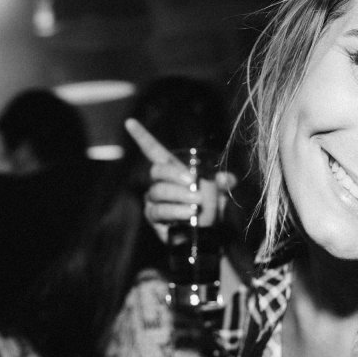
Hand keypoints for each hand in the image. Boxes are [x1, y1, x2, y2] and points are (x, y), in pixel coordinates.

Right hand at [125, 118, 234, 241]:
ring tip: (196, 203)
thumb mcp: (219, 192)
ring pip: (159, 192)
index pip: (153, 150)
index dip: (141, 136)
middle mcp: (158, 183)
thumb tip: (228, 178)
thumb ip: (222, 183)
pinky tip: (189, 214)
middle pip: (157, 171)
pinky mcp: (154, 218)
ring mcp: (153, 201)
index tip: (129, 122)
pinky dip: (176, 211)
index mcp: (172, 170)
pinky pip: (160, 212)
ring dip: (179, 196)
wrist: (208, 235)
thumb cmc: (209, 208)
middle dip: (174, 174)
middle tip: (192, 181)